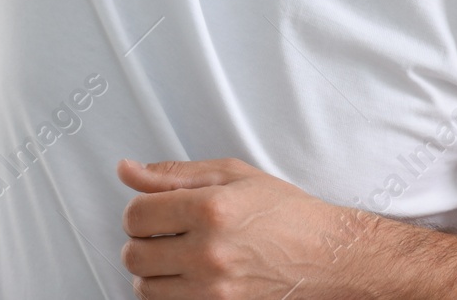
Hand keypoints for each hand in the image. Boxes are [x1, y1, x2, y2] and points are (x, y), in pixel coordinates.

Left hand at [118, 156, 358, 297]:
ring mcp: (216, 290)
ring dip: (152, 272)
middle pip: (134, 256)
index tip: (150, 211)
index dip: (137, 211)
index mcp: (210, 209)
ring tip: (176, 256)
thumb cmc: (285, 212)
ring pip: (146, 288)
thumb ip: (172, 174)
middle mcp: (210, 253)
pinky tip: (188, 276)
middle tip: (161, 234)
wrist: (330, 255)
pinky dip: (170, 293)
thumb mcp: (231, 175)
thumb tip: (127, 170)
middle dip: (140, 242)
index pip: (136, 215)